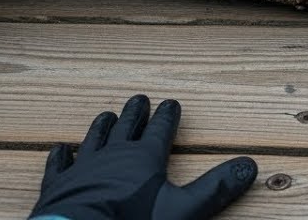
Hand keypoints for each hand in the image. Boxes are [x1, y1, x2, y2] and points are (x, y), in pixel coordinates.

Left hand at [30, 94, 256, 219]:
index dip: (168, 116)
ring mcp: (83, 168)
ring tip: (107, 114)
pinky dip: (61, 155)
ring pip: (94, 138)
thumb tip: (249, 165)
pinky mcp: (58, 185)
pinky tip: (60, 148)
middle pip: (127, 127)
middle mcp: (114, 155)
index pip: (161, 129)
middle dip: (136, 112)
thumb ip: (214, 189)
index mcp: (145, 158)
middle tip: (140, 98)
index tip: (171, 103)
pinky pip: (60, 164)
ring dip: (103, 126)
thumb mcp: (183, 210)